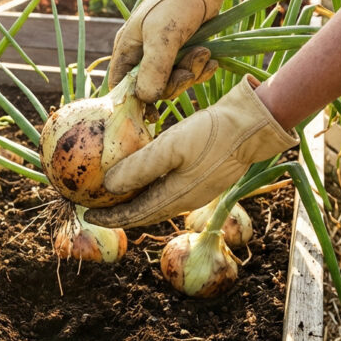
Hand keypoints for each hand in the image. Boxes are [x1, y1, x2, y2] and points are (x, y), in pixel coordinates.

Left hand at [84, 77, 297, 228]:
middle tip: (95, 206)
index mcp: (177, 198)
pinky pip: (168, 187)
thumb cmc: (213, 133)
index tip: (87, 214)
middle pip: (145, 213)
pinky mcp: (203, 174)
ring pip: (157, 200)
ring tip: (114, 193)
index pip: (136, 216)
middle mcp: (186, 199)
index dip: (111, 217)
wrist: (254, 123)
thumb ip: (140, 167)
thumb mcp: (172, 146)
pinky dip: (149, 185)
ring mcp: (196, 188)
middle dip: (119, 212)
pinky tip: (142, 172)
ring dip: (134, 200)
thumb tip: (109, 186)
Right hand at [107, 0, 247, 102]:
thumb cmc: (177, 2)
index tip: (153, 114)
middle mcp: (142, 55)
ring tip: (203, 54)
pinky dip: (201, 70)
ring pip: (174, 83)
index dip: (135, 103)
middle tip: (189, 70)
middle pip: (152, 89)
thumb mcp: (163, 35)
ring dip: (191, 73)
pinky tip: (211, 60)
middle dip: (174, 83)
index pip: (121, 88)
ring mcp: (164, 55)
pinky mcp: (183, 53)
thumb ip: (154, 69)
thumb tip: (146, 99)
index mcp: (127, 50)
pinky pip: (190, 75)